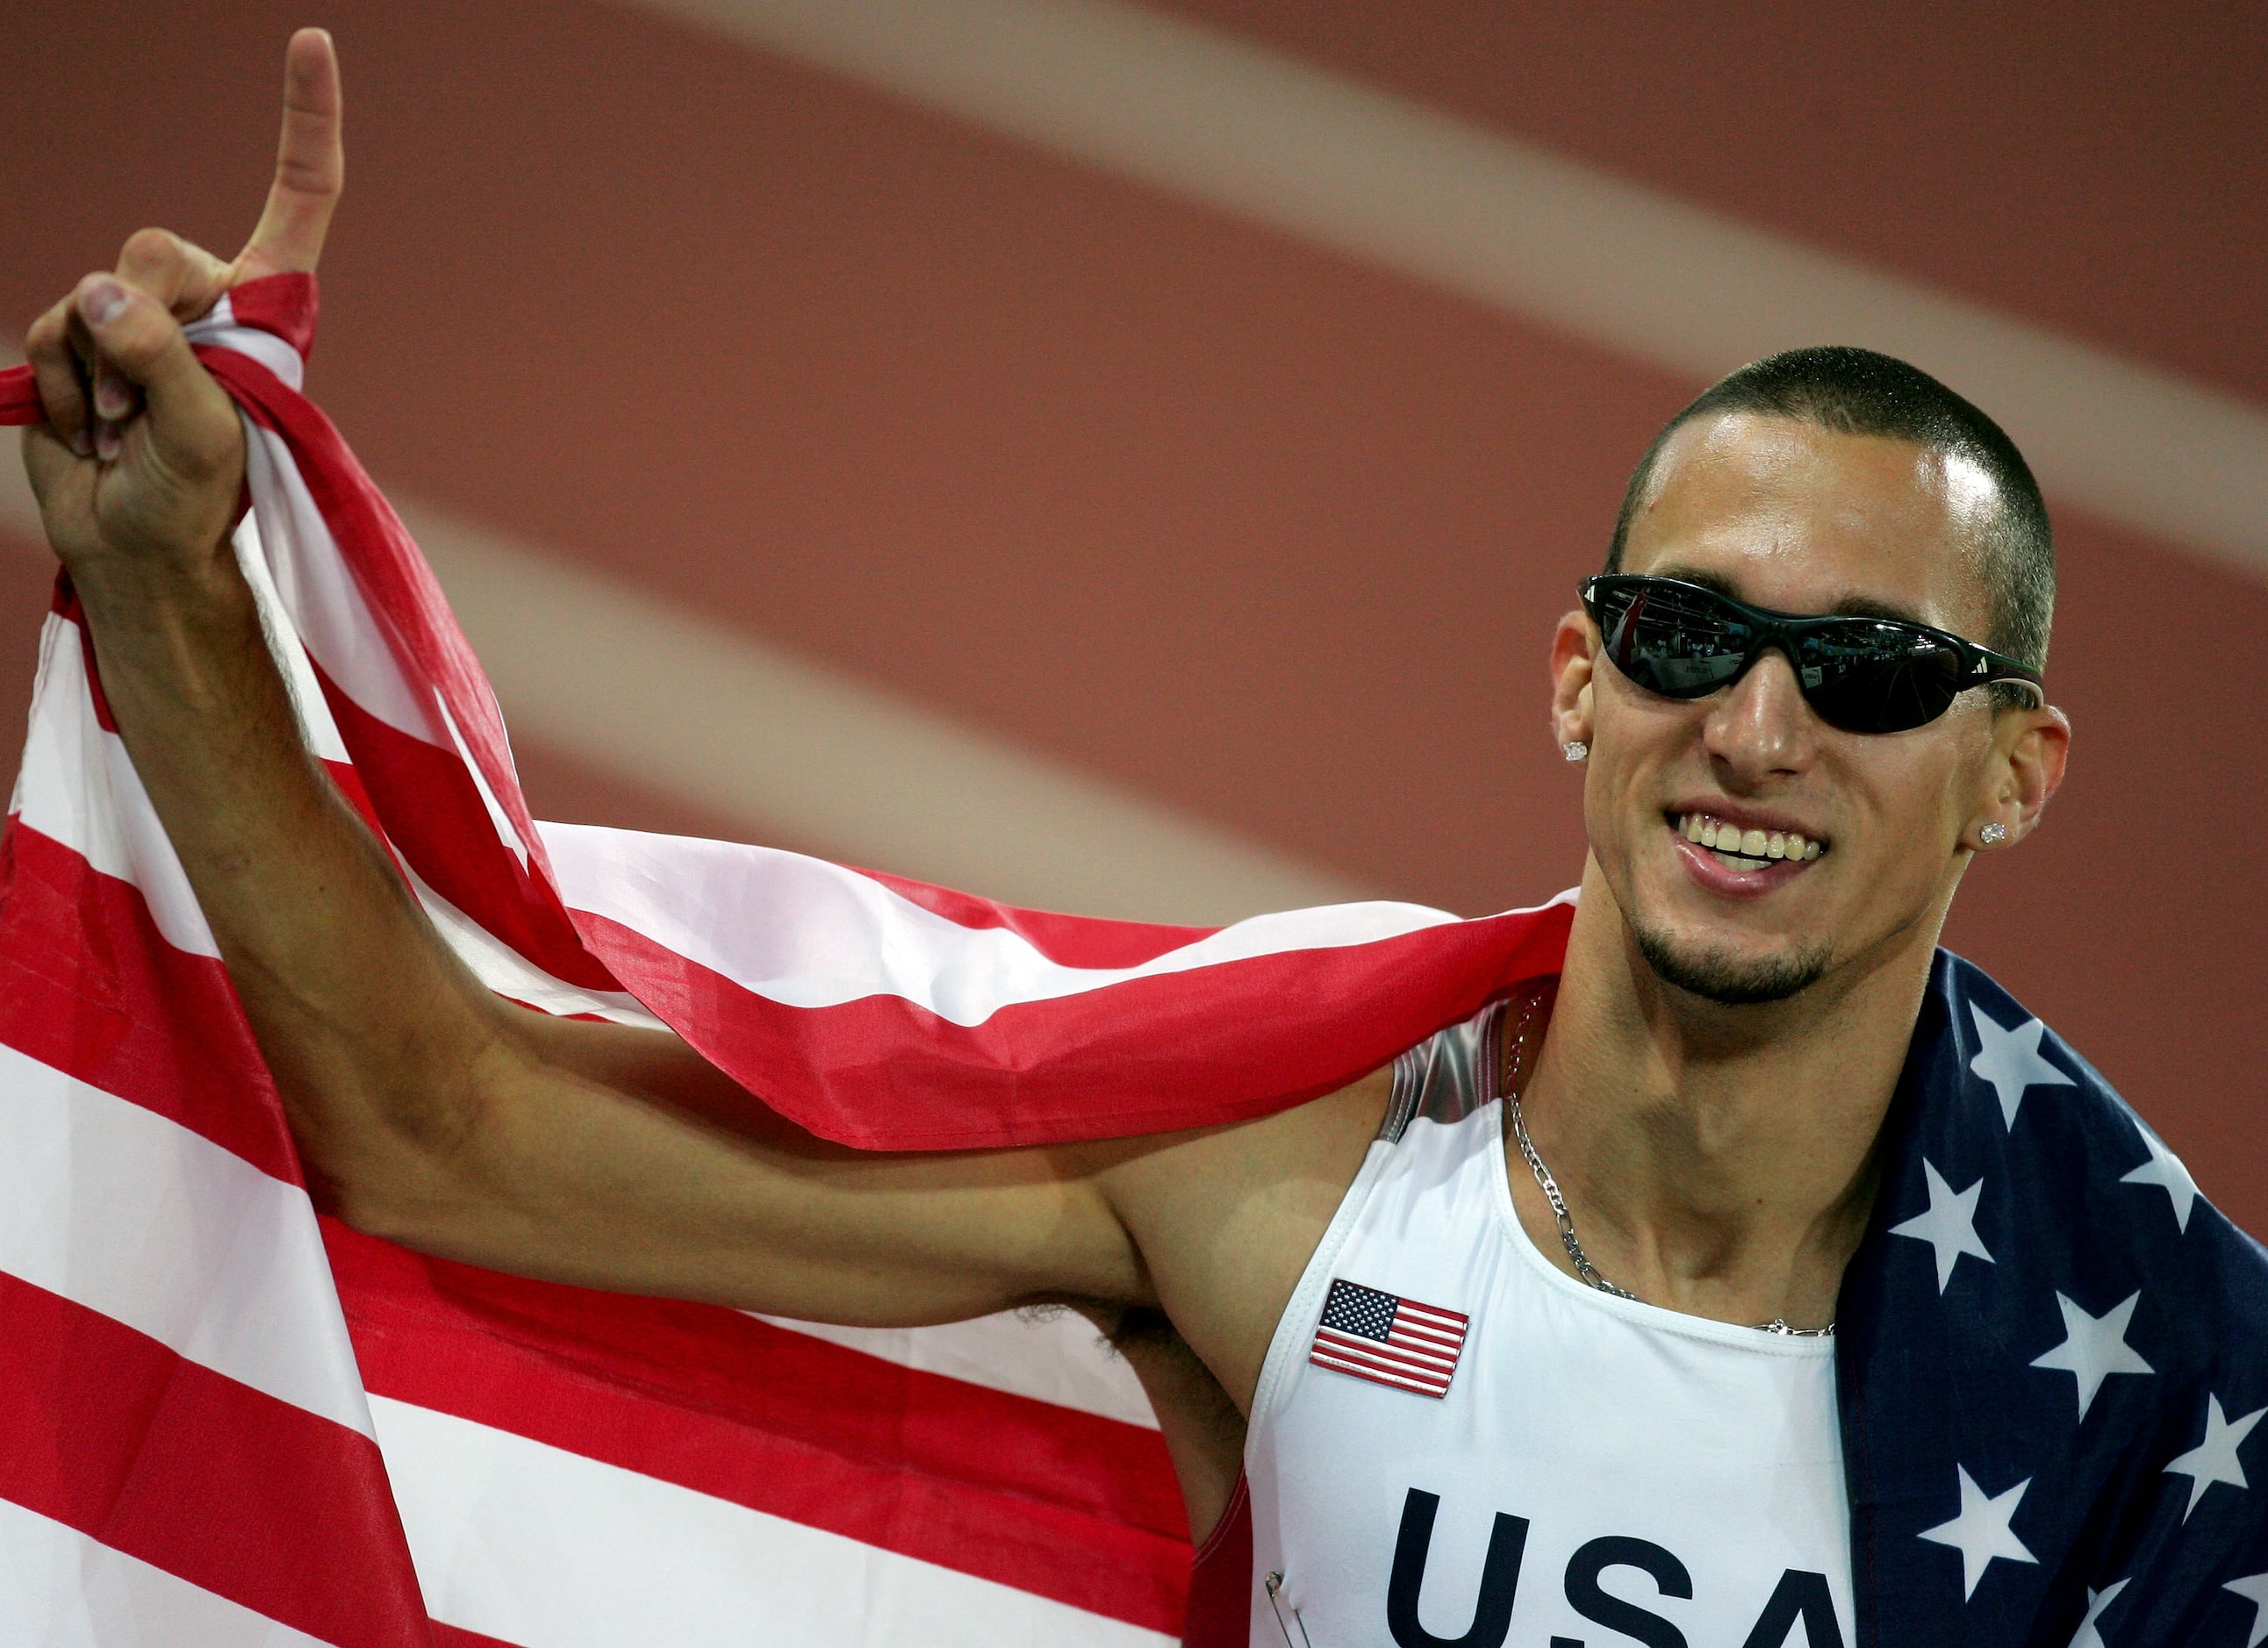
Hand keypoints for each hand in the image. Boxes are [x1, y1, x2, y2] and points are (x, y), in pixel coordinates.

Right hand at [20, 28, 342, 600]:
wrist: (134, 546)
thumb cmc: (196, 499)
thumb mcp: (206, 435)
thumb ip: (165, 360)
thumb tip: (106, 296)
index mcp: (269, 309)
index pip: (300, 196)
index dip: (306, 119)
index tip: (311, 40)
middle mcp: (207, 299)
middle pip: (162, 248)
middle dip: (150, 324)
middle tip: (154, 406)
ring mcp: (140, 317)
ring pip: (99, 289)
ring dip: (102, 371)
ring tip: (126, 431)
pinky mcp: (81, 338)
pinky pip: (55, 327)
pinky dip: (64, 385)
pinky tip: (91, 429)